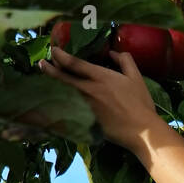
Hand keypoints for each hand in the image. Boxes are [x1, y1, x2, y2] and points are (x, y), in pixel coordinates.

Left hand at [39, 47, 162, 151]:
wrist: (141, 132)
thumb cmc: (141, 104)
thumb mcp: (136, 77)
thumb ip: (124, 60)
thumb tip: (113, 52)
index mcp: (100, 76)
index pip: (73, 62)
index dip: (60, 55)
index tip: (54, 50)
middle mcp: (88, 90)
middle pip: (61, 77)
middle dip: (49, 69)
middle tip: (42, 64)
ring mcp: (84, 107)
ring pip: (61, 93)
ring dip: (50, 86)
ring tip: (42, 81)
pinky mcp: (84, 121)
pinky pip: (66, 111)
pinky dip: (56, 106)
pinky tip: (50, 103)